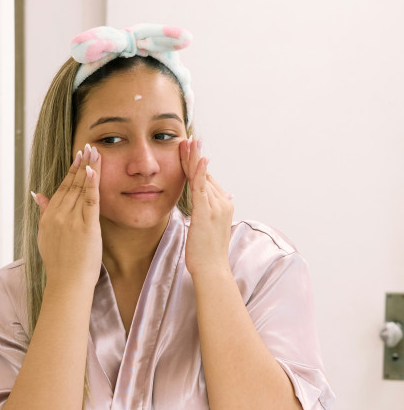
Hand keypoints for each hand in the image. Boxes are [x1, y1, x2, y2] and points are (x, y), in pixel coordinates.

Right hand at [32, 144, 102, 290]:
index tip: (77, 157)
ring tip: (94, 151)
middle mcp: (58, 216)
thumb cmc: (60, 264)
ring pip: (80, 189)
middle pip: (70, 185)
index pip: (60, 189)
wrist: (67, 283)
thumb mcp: (45, 236)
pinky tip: (93, 170)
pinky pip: (89, 201)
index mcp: (48, 217)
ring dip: (88, 168)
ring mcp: (71, 220)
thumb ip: (44, 212)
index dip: (70, 172)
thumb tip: (37, 195)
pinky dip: (91, 184)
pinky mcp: (86, 227)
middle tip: (87, 146)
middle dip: (80, 164)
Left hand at [180, 137, 233, 279]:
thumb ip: (207, 214)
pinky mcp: (206, 213)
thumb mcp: (207, 230)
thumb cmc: (207, 255)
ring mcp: (216, 207)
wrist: (212, 270)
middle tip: (189, 138)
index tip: (190, 150)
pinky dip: (199, 172)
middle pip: (205, 174)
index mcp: (222, 206)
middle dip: (195, 156)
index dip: (198, 165)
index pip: (207, 180)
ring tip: (188, 142)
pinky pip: (202, 188)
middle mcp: (222, 203)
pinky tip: (197, 159)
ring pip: (203, 177)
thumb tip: (208, 205)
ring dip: (195, 158)